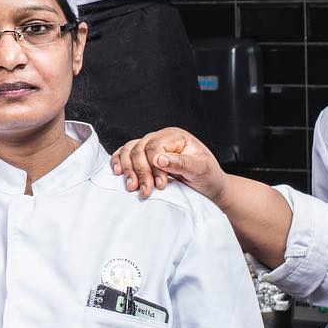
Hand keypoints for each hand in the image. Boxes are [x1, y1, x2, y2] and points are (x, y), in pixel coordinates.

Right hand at [110, 127, 225, 201]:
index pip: (154, 146)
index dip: (153, 166)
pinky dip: (120, 161)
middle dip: (140, 172)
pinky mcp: (145, 156)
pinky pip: (126, 153)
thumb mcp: (201, 169)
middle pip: (139, 149)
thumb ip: (181, 163)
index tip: (160, 185)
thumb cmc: (208, 176)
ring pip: (129, 150)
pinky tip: (118, 171)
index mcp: (175, 136)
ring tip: (132, 186)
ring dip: (127, 169)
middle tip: (145, 190)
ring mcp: (151, 146)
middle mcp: (161, 138)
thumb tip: (158, 159)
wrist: (210, 185)